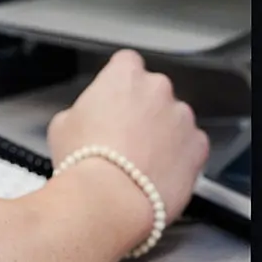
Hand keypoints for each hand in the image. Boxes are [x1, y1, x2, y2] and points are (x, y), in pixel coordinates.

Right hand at [47, 50, 209, 233]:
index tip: (113, 99)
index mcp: (124, 74)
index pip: (127, 63)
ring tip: (141, 161)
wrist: (110, 199)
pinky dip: (180, 157)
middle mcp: (158, 89)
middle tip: (124, 136)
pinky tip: (158, 173)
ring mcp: (182, 117)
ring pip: (174, 120)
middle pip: (153, 92)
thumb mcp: (62, 124)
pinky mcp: (199, 146)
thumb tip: (88, 120)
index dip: (119, 83)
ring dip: (163, 134)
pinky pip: (191, 146)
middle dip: (143, 110)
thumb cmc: (84, 160)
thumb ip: (82, 110)